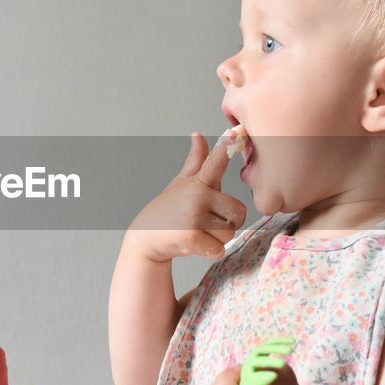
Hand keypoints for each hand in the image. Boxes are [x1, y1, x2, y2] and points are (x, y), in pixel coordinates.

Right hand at [124, 132, 247, 261]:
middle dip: (227, 223)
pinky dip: (210, 252)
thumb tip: (197, 134)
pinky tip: (194, 245)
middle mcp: (196, 194)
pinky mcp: (190, 237)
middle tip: (206, 223)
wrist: (145, 238)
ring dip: (217, 239)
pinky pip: (218, 249)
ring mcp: (192, 215)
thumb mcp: (182, 183)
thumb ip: (197, 161)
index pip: (215, 161)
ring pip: (229, 233)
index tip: (236, 132)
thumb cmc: (170, 209)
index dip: (226, 146)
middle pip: (238, 213)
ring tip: (197, 233)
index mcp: (198, 181)